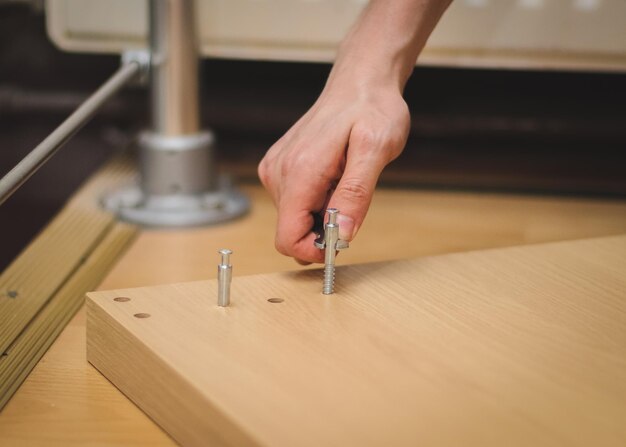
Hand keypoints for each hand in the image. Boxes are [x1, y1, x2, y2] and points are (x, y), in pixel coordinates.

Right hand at [258, 79, 409, 263]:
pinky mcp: (279, 168)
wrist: (359, 83)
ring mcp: (276, 170)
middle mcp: (279, 172)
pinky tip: (333, 176)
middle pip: (291, 230)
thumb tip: (342, 235)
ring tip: (343, 181)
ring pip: (293, 219)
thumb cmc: (372, 110)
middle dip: (322, 230)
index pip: (287, 237)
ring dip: (321, 214)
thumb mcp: (376, 151)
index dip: (314, 250)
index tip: (341, 241)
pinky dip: (316, 201)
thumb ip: (356, 196)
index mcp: (300, 172)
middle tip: (351, 201)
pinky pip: (293, 203)